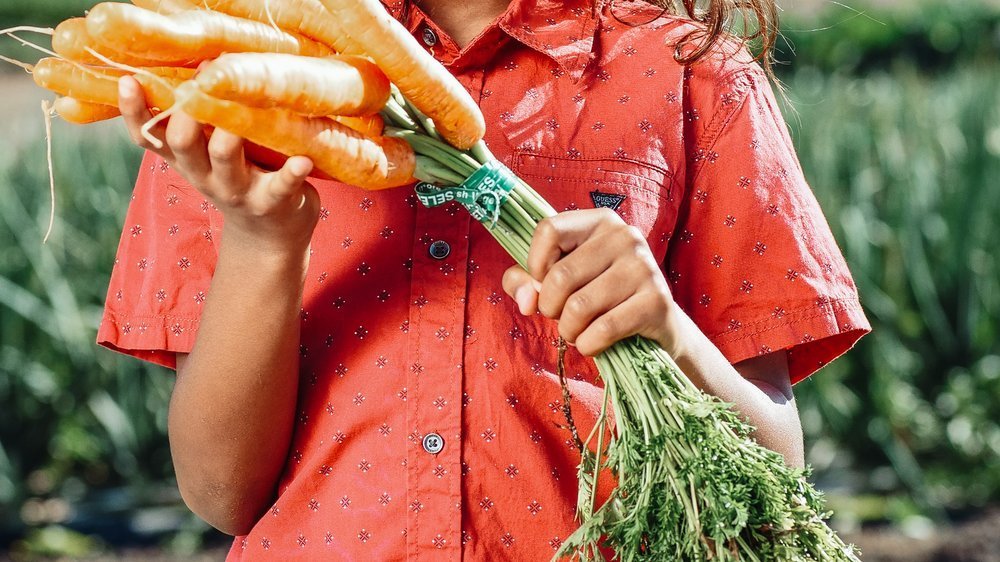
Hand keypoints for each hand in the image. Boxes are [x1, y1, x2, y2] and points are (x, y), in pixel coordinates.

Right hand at [117, 76, 320, 253]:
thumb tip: (197, 61)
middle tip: (199, 84)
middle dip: (186, 115)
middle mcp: (206, 175)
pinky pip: (281, 185)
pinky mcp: (274, 201)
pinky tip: (302, 160)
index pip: (149, 137)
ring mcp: (239, 190)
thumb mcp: (210, 154)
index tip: (127, 80)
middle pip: (183, 144)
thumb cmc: (242, 177)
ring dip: (228, 135)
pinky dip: (292, 173)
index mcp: (187, 159)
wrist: (271, 234)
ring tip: (237, 111)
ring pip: (224, 158)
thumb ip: (200, 119)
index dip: (133, 113)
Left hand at [502, 209, 680, 356]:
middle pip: (560, 276)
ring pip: (579, 307)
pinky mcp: (656, 301)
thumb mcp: (559, 281)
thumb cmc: (598, 297)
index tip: (543, 283)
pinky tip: (593, 343)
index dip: (535, 265)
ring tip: (577, 331)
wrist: (656, 324)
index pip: (549, 230)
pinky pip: (604, 329)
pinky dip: (588, 344)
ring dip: (568, 330)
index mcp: (600, 221)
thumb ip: (524, 282)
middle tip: (561, 316)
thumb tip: (525, 300)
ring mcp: (644, 267)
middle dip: (549, 308)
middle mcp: (625, 236)